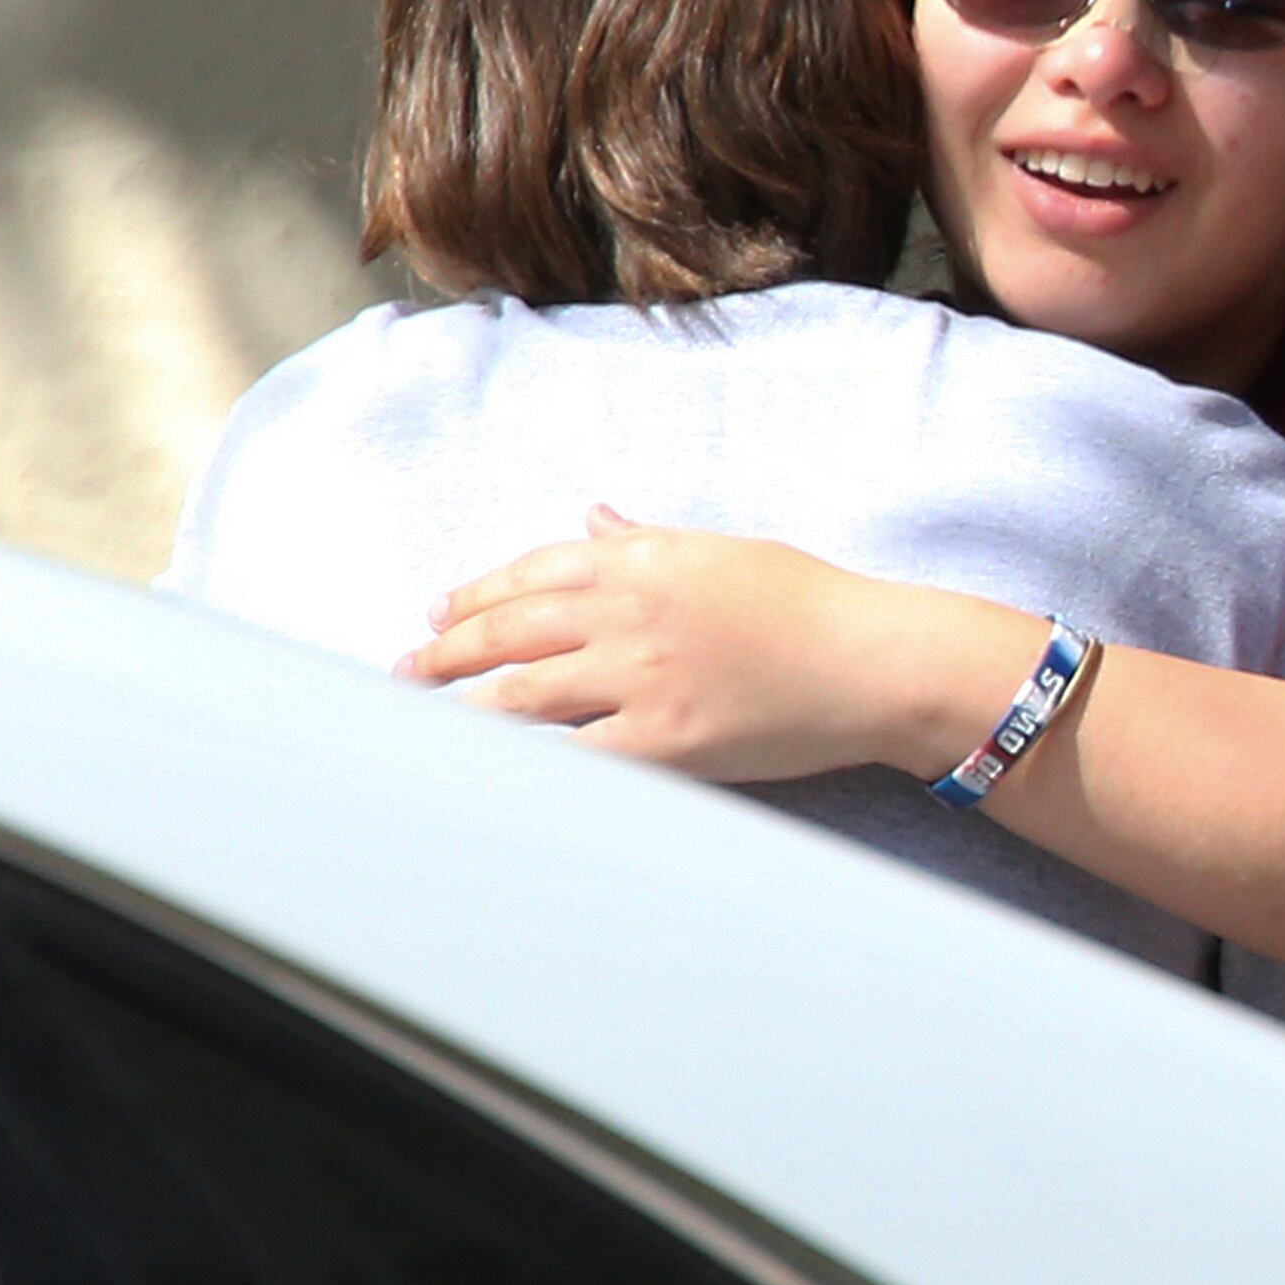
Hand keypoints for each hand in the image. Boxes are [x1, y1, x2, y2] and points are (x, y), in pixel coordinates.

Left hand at [407, 507, 1021, 781]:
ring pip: (521, 692)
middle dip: (446, 651)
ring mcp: (642, 677)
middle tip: (407, 671)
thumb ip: (646, 538)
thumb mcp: (726, 551)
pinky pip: (572, 754)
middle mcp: (631, 611)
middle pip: (509, 629)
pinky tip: (488, 768)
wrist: (876, 660)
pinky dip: (523, 761)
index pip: (532, 572)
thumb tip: (592, 516)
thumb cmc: (814, 603)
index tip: (441, 615)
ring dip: (463, 705)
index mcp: (645, 560)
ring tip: (427, 719)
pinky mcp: (663, 740)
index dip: (476, 595)